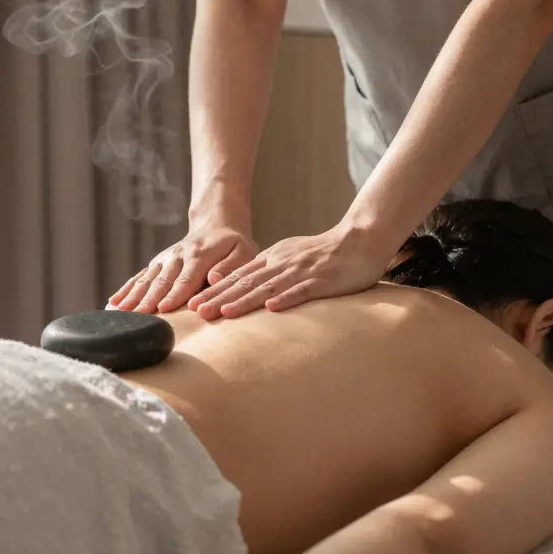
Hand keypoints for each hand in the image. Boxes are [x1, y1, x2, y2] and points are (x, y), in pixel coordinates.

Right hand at [109, 225, 258, 313]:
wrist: (216, 226)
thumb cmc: (234, 245)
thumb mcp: (243, 251)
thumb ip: (230, 266)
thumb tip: (216, 279)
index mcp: (199, 254)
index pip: (186, 278)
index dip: (175, 294)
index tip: (164, 308)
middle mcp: (177, 256)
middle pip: (161, 281)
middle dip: (148, 300)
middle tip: (137, 317)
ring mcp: (164, 259)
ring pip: (146, 280)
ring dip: (132, 297)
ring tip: (118, 312)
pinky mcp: (156, 264)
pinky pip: (139, 277)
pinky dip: (125, 290)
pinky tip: (112, 303)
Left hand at [188, 223, 395, 319]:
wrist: (359, 239)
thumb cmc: (324, 254)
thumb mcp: (289, 258)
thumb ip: (268, 272)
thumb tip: (245, 290)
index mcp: (272, 259)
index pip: (237, 277)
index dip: (214, 290)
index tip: (192, 304)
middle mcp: (281, 263)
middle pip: (245, 282)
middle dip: (219, 298)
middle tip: (196, 312)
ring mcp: (301, 271)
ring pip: (267, 287)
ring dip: (243, 300)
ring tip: (223, 313)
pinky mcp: (322, 280)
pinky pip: (301, 290)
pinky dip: (286, 299)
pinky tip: (271, 309)